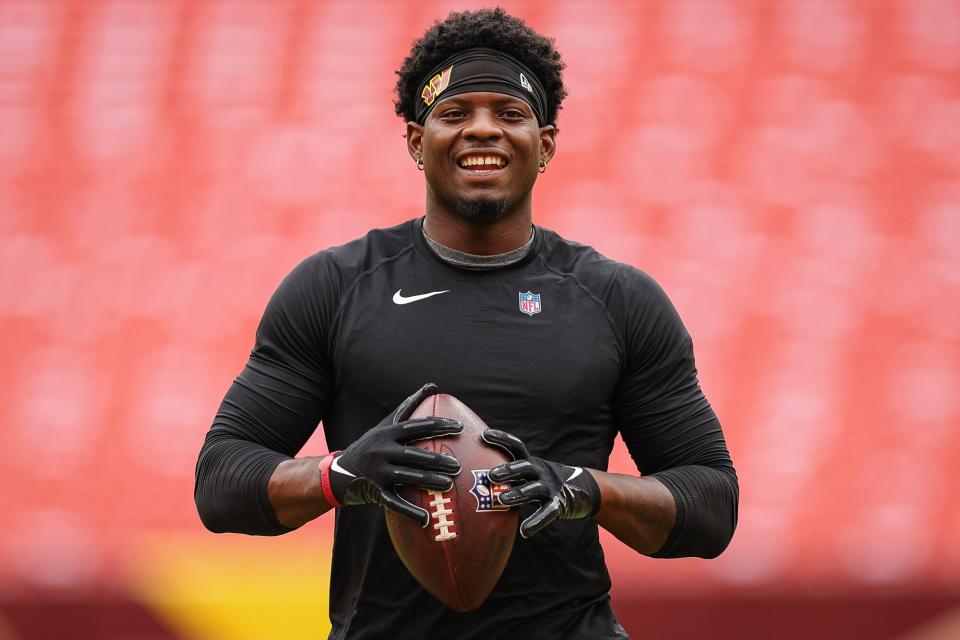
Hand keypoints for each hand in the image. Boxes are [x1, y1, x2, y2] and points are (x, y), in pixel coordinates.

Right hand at [321, 383, 462, 525]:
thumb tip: (432, 385)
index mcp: (387, 433)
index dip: (438, 426)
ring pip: (407, 477)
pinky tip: (426, 518)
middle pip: (414, 454)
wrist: (338, 473)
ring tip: (449, 484)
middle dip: (437, 459)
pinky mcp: (374, 492)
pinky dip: (410, 511)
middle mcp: (381, 450)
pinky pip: (394, 502)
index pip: (416, 427)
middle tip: (458, 465)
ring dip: (429, 481)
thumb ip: (408, 406)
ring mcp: (377, 472)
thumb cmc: (370, 446)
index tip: (459, 427)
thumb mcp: (386, 425)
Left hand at [482, 429, 600, 537]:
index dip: (501, 439)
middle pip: (523, 467)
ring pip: (532, 489)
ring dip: (517, 494)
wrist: (582, 490)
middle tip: (490, 475)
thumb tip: (476, 475)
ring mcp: (550, 487)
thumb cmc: (543, 482)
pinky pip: (547, 513)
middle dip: (507, 470)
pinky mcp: (559, 504)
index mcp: (531, 461)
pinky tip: (524, 531)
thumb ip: (510, 472)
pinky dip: (536, 522)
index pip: (515, 446)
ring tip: (501, 500)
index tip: (484, 435)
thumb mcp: (529, 472)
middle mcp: (540, 471)